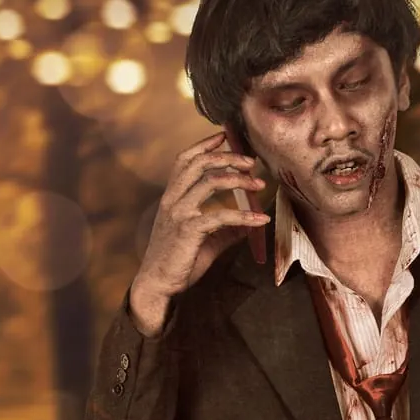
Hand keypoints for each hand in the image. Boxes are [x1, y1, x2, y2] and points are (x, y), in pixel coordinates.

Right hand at [130, 132, 268, 334]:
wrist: (158, 283)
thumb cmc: (178, 261)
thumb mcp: (204, 240)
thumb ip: (225, 229)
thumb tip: (248, 224)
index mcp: (172, 197)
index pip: (185, 160)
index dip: (204, 145)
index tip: (225, 136)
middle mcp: (172, 200)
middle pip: (199, 163)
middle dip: (228, 158)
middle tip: (252, 163)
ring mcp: (179, 213)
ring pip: (210, 182)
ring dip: (239, 180)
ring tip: (260, 186)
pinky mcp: (188, 230)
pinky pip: (220, 216)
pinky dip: (244, 216)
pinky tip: (261, 220)